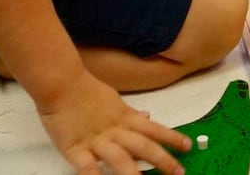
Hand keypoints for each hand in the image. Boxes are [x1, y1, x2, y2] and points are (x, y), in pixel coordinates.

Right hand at [37, 70, 190, 174]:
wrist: (61, 83)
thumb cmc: (85, 91)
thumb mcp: (114, 100)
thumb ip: (130, 112)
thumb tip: (148, 116)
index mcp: (125, 118)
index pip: (154, 129)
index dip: (172, 138)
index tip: (188, 147)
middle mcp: (116, 130)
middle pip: (144, 146)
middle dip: (163, 160)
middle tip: (179, 172)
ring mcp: (97, 141)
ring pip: (120, 159)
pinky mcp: (75, 149)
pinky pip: (87, 167)